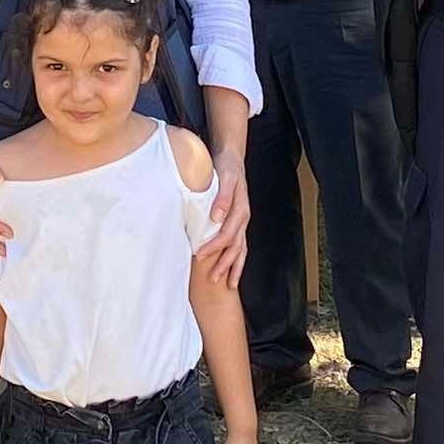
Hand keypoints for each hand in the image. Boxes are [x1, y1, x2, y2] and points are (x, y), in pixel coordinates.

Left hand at [190, 173, 250, 293]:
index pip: (227, 234)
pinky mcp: (239, 223)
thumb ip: (223, 198)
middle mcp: (244, 219)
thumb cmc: (226, 169)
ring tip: (226, 284)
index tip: (199, 255)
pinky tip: (232, 271)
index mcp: (241, 210)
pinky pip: (241, 245)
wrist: (232, 160)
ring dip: (233, 267)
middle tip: (212, 279)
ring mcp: (243, 222)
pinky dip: (237, 260)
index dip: (213, 246)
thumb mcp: (226, 178)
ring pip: (241, 249)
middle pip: (235, 247)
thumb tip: (216, 217)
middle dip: (224, 264)